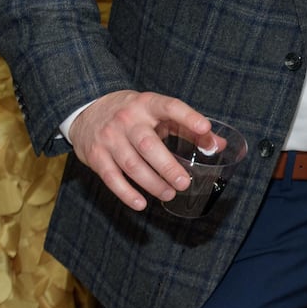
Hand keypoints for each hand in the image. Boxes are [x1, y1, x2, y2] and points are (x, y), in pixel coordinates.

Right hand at [68, 91, 212, 210]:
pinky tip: (141, 203)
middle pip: (149, 145)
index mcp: (148, 104)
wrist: (88, 110)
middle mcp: (127, 119)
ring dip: (152, 183)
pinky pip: (111, 177)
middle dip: (168, 167)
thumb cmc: (134, 114)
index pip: (170, 107)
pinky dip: (126, 193)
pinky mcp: (95, 155)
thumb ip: (188, 128)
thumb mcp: (159, 113)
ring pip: (132, 164)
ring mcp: (109, 138)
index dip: (188, 117)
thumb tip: (218, 145)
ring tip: (170, 194)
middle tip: (185, 183)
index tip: (205, 128)